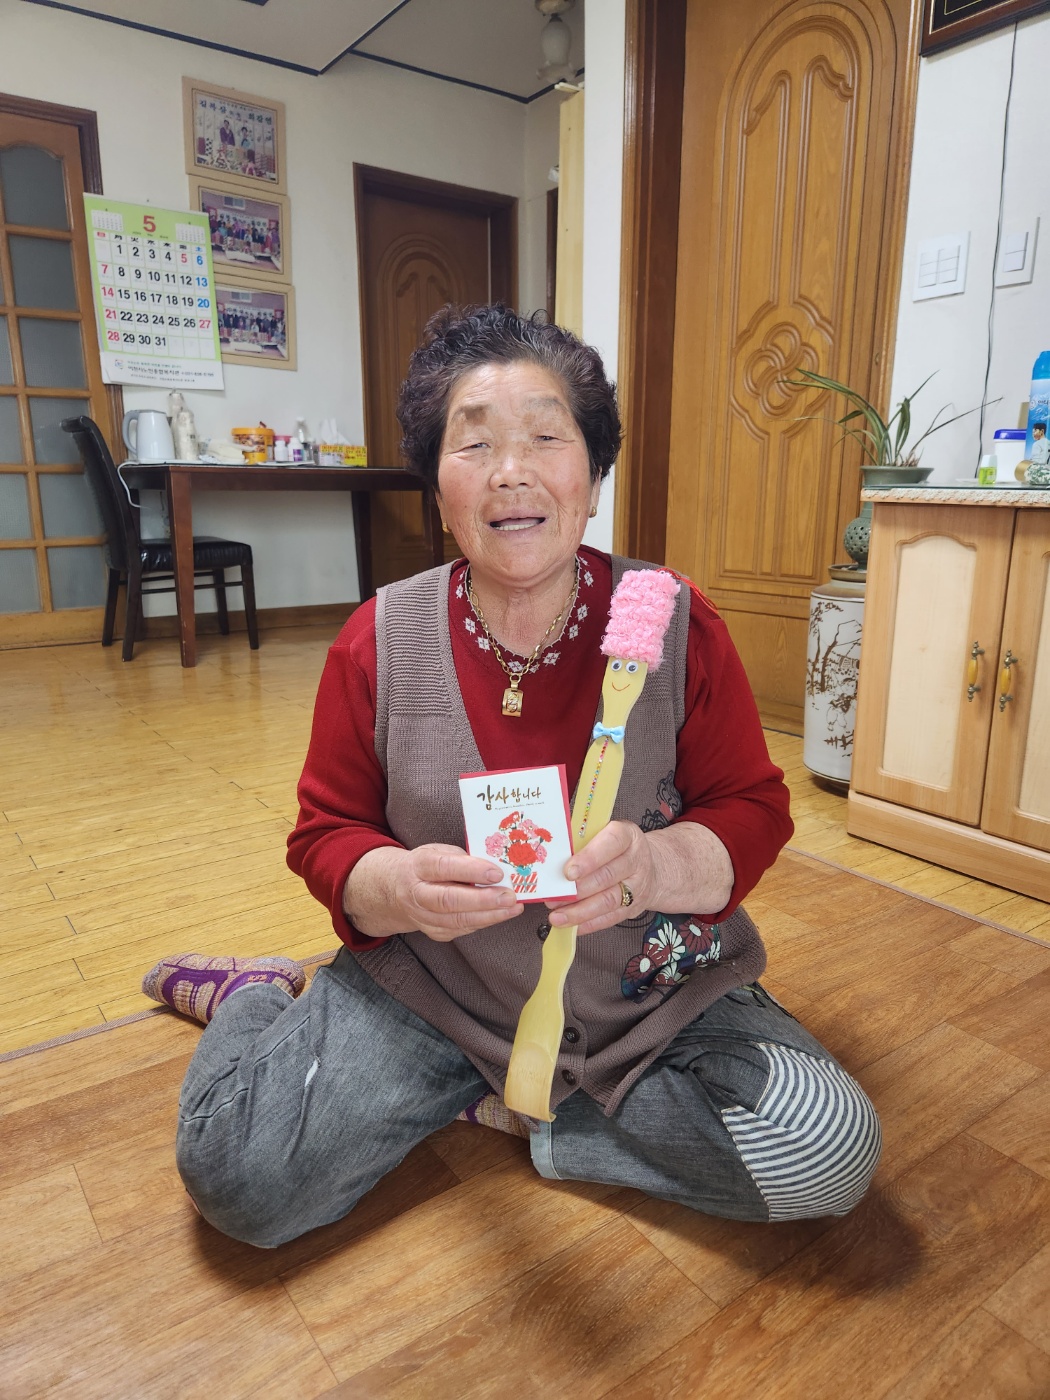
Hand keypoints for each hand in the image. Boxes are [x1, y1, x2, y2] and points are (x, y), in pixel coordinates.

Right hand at [344, 843, 522, 941]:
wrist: (395, 890)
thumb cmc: (424, 867)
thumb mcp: (438, 852)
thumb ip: (462, 858)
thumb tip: (494, 867)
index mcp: (418, 866)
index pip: (444, 868)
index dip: (471, 871)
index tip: (496, 873)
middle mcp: (417, 893)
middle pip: (449, 900)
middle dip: (483, 900)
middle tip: (509, 895)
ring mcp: (423, 916)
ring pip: (457, 920)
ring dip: (490, 915)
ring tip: (513, 907)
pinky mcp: (434, 932)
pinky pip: (461, 929)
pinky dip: (483, 922)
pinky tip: (500, 914)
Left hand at [546, 820, 734, 935]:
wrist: (651, 866)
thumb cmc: (616, 848)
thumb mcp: (604, 834)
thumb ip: (582, 841)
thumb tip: (551, 857)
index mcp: (627, 836)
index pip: (611, 844)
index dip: (589, 859)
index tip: (568, 871)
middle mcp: (636, 861)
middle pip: (607, 877)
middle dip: (578, 890)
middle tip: (553, 897)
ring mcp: (637, 886)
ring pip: (608, 901)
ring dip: (580, 911)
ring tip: (557, 916)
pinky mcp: (633, 907)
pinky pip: (610, 918)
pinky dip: (589, 924)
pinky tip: (571, 926)